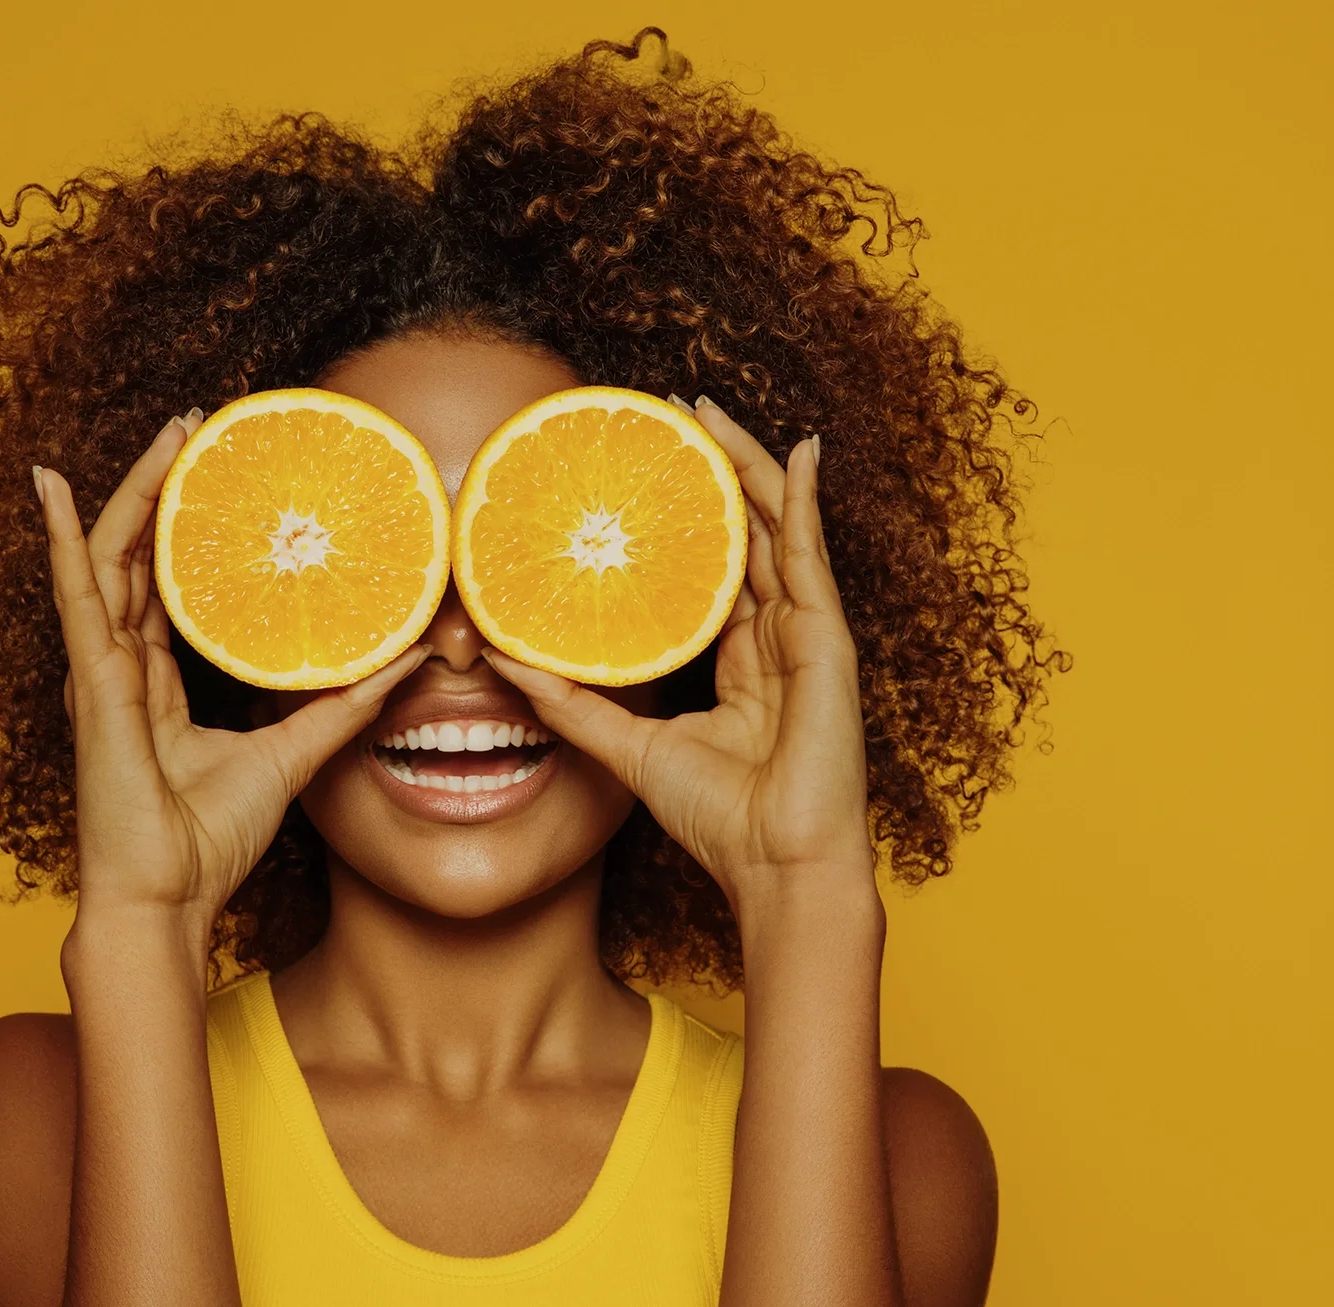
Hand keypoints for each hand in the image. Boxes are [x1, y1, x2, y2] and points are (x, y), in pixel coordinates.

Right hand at [34, 412, 427, 955]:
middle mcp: (118, 666)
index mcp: (151, 682)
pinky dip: (63, 534)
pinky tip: (52, 485)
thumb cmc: (206, 843)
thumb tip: (404, 663)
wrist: (164, 902)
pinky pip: (76, 593)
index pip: (165, 584)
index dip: (185, 527)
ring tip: (168, 433)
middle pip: (137, 554)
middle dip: (164, 486)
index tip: (221, 476)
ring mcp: (98, 670)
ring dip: (132, 487)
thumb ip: (339, 709)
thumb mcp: (289, 756)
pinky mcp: (92, 682)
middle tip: (199, 428)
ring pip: (109, 556)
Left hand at [482, 398, 876, 917]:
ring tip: (709, 414)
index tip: (643, 475)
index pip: (711, 570)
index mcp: (741, 659)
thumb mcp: (631, 748)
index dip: (680, 521)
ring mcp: (806, 634)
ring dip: (746, 464)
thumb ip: (575, 707)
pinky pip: (812, 552)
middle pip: (743, 534)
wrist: (776, 866)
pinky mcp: (827, 639)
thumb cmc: (720, 820)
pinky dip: (806, 497)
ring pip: (775, 528)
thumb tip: (506, 664)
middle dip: (711, 472)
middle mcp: (777, 636)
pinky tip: (801, 449)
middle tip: (671, 416)